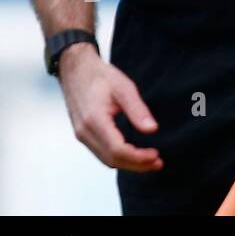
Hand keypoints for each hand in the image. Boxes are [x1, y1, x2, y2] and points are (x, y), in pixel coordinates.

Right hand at [59, 43, 163, 171]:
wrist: (75, 70)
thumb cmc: (101, 76)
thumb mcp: (124, 88)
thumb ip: (138, 110)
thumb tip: (152, 130)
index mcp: (95, 121)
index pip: (117, 150)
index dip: (138, 157)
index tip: (156, 156)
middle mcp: (85, 132)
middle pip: (111, 160)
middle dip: (136, 165)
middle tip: (159, 163)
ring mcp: (81, 135)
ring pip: (105, 160)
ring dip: (128, 164)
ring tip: (150, 162)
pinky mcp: (82, 134)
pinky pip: (100, 153)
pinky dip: (117, 158)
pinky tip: (133, 154)